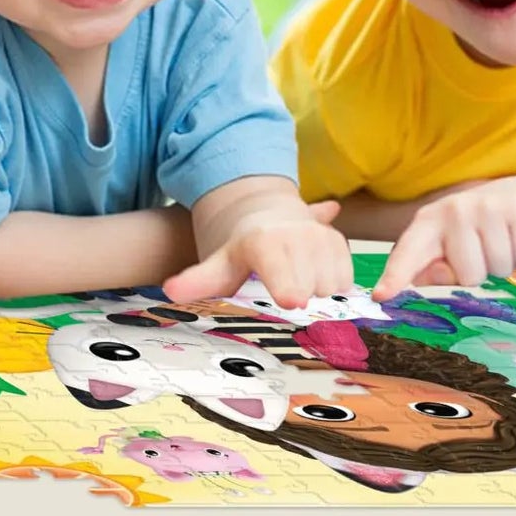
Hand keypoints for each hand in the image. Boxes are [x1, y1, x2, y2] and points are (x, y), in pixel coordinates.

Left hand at [162, 200, 352, 308]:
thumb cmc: (240, 250)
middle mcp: (297, 235)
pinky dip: (333, 286)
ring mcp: (320, 237)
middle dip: (301, 301)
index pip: (282, 271)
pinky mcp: (338, 241)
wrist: (265, 213)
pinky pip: (346, 280)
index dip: (288, 288)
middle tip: (283, 295)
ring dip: (318, 295)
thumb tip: (169, 291)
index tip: (291, 301)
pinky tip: (312, 277)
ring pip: (332, 288)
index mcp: (265, 243)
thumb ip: (196, 281)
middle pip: (311, 291)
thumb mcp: (218, 264)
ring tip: (295, 282)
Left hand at [373, 180, 515, 301]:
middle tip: (482, 252)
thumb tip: (423, 277)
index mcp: (428, 221)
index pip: (409, 252)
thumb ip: (434, 268)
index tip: (382, 295)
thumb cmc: (477, 231)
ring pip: (498, 268)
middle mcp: (454, 209)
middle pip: (469, 276)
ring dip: (504, 264)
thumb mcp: (450, 248)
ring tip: (501, 243)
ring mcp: (487, 206)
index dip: (395, 275)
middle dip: (480, 272)